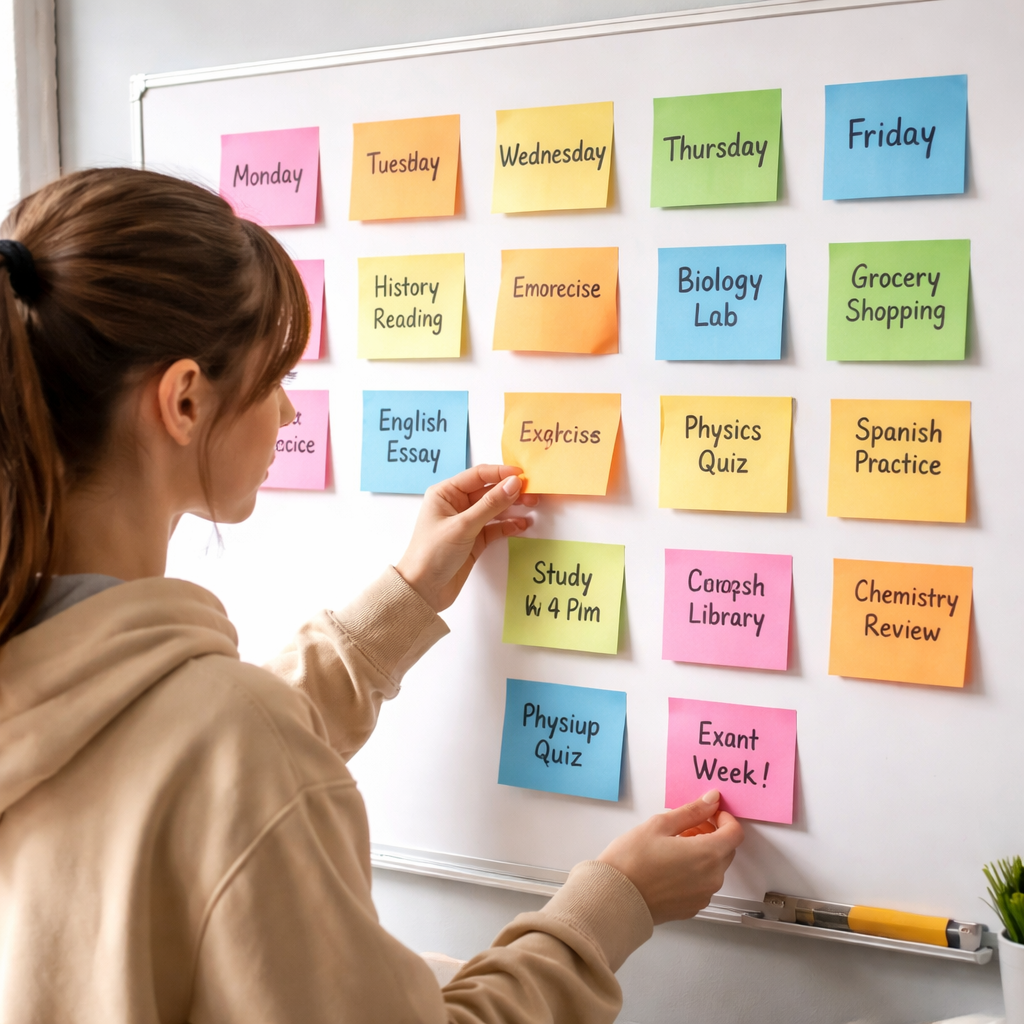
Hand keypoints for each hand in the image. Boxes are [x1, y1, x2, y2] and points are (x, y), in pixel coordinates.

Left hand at [396, 464, 538, 611]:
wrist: (424, 590)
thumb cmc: (432, 553)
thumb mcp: (463, 525)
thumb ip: (491, 504)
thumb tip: (514, 484)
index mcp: (445, 493)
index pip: (477, 475)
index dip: (500, 474)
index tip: (522, 475)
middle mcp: (455, 505)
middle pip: (488, 491)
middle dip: (509, 491)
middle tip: (531, 493)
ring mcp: (466, 523)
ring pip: (494, 509)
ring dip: (512, 508)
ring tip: (531, 507)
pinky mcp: (474, 540)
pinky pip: (494, 528)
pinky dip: (507, 526)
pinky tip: (521, 525)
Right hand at [597, 791, 743, 924]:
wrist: (615, 898)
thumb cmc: (631, 861)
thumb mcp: (660, 825)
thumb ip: (692, 811)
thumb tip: (711, 800)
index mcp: (708, 855)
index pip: (735, 833)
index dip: (724, 818)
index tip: (709, 813)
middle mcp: (712, 878)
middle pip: (726, 850)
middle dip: (712, 834)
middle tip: (687, 827)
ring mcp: (703, 896)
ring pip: (714, 868)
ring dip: (703, 853)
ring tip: (674, 846)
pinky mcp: (692, 908)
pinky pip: (703, 884)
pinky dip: (695, 871)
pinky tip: (671, 865)